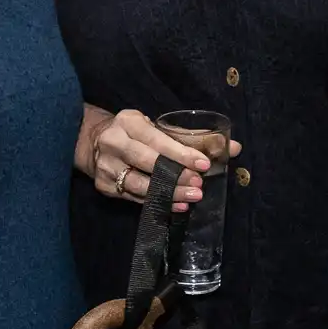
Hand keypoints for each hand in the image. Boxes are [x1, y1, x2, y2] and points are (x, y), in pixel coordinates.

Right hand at [77, 106, 239, 211]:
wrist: (95, 142)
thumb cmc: (137, 134)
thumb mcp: (158, 128)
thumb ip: (194, 139)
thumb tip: (233, 149)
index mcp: (129, 122)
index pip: (157, 139)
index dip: (181, 153)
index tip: (203, 165)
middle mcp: (114, 142)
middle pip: (148, 162)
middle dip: (176, 176)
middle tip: (198, 187)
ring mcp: (106, 165)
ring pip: (139, 185)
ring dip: (168, 194)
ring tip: (191, 199)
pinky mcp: (104, 186)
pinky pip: (133, 198)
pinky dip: (156, 203)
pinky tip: (174, 206)